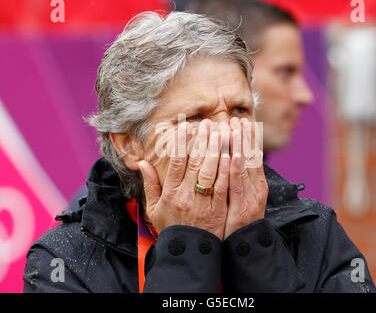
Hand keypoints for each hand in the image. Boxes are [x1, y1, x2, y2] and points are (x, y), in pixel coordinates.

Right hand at [139, 120, 230, 240]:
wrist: (188, 251)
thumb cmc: (171, 227)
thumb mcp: (154, 208)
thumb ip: (150, 185)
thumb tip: (142, 163)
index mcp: (170, 193)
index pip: (176, 162)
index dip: (182, 143)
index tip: (187, 126)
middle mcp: (185, 195)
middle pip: (195, 163)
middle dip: (202, 141)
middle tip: (208, 123)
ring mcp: (202, 203)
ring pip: (210, 172)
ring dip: (217, 150)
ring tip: (222, 132)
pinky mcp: (217, 209)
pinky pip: (223, 186)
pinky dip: (227, 170)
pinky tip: (232, 155)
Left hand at [224, 117, 267, 238]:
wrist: (246, 245)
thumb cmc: (240, 221)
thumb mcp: (242, 197)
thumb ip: (239, 179)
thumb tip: (232, 159)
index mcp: (256, 183)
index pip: (252, 156)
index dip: (247, 138)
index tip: (242, 122)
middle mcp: (256, 187)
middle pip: (250, 157)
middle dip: (244, 137)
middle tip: (237, 119)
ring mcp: (251, 197)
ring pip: (246, 166)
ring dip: (241, 145)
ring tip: (235, 127)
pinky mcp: (243, 207)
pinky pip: (238, 185)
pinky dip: (237, 168)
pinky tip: (233, 154)